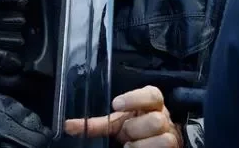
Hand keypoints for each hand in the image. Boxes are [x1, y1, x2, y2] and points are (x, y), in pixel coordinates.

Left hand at [65, 86, 182, 147]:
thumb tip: (67, 126)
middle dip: (136, 129)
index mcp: (152, 103)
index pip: (152, 94)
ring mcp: (171, 135)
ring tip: (130, 146)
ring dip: (142, 145)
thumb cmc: (135, 129)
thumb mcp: (116, 123)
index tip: (115, 104)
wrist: (153, 143)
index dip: (135, 98)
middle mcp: (164, 117)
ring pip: (163, 138)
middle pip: (155, 120)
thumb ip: (96, 124)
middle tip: (126, 134)